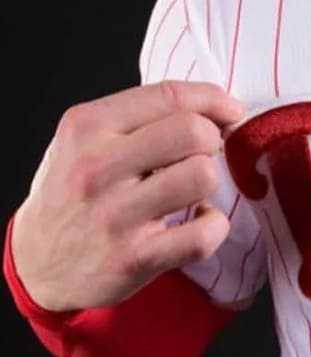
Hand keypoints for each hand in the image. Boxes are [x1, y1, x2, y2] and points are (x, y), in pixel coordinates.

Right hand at [11, 81, 246, 312]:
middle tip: (202, 154)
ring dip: (209, 182)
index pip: (168, 96)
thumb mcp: (83, 138)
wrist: (36, 261)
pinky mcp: (134, 259)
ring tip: (192, 189)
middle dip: (212, 140)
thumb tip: (212, 105)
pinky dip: (214, 226)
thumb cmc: (72, 191)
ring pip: (202, 177)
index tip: (229, 111)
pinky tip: (197, 222)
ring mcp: (115, 216)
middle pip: (193, 133)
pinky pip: (204, 234)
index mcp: (87, 127)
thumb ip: (136, 116)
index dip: (213, 99)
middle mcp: (97, 169)